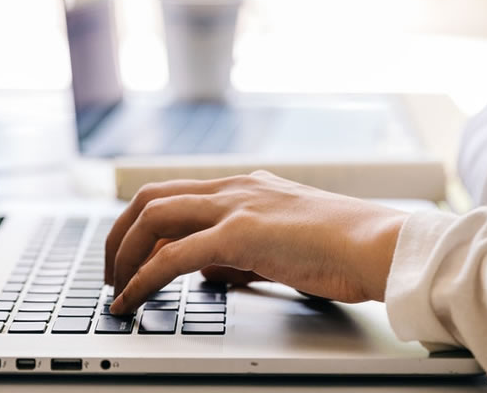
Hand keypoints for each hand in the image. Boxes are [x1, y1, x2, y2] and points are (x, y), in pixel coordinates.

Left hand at [103, 171, 407, 313]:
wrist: (377, 244)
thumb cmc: (344, 248)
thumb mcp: (283, 243)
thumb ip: (242, 252)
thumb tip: (210, 271)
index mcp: (244, 186)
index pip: (174, 193)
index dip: (141, 224)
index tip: (127, 255)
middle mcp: (234, 188)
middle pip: (150, 198)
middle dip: (119, 235)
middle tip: (109, 272)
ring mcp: (235, 206)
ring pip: (152, 218)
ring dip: (123, 254)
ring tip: (114, 288)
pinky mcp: (239, 235)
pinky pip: (172, 256)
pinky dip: (143, 279)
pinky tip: (131, 299)